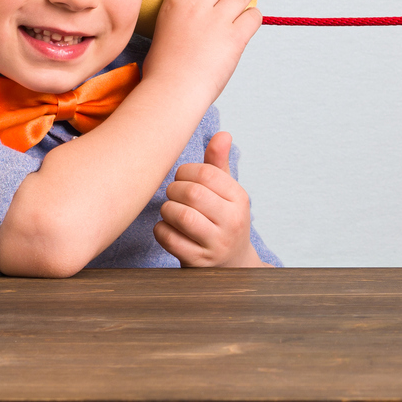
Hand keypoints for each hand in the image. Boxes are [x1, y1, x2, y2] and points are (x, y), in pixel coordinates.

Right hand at [143, 0, 261, 104]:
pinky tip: (254, 15)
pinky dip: (255, 15)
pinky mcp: (235, 36)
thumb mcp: (161, 31)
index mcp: (174, 3)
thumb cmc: (163, 70)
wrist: (173, 89)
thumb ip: (177, 19)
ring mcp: (217, 20)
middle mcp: (197, 5)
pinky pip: (252, 17)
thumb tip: (190, 22)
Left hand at [156, 132, 263, 267]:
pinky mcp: (198, 262)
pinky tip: (166, 228)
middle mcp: (232, 222)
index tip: (181, 177)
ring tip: (169, 210)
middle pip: (192, 193)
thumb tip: (222, 134)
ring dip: (167, 209)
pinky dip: (161, 230)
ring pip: (181, 216)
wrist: (232, 267)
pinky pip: (170, 240)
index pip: (207, 173)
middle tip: (172, 194)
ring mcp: (216, 244)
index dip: (186, 171)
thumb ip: (219, 164)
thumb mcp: (227, 193)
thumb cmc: (223, 221)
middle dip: (174, 190)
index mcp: (240, 199)